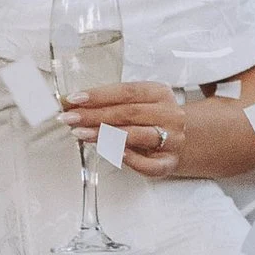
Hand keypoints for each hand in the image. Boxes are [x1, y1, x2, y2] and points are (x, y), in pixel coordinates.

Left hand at [60, 80, 193, 177]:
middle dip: (94, 115)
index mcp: (160, 93)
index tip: (74, 99)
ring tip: (81, 133)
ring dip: (105, 134)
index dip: (98, 95)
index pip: (126, 91)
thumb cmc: (152, 119)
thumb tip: (73, 103)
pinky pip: (148, 163)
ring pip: (136, 135)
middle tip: (70, 118)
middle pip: (128, 113)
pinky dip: (128, 158)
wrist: (184, 140)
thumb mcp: (139, 103)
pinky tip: (111, 152)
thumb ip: (112, 102)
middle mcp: (169, 114)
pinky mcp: (168, 163)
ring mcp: (171, 140)